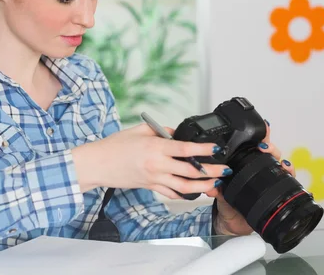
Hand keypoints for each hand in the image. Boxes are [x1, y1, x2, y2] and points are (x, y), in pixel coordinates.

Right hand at [72, 123, 231, 197]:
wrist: (98, 164)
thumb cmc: (115, 146)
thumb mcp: (139, 130)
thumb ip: (161, 130)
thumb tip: (176, 133)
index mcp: (155, 147)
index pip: (185, 148)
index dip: (204, 149)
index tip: (217, 148)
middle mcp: (157, 164)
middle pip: (190, 171)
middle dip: (211, 171)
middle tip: (225, 170)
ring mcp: (154, 178)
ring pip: (185, 186)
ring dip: (203, 186)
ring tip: (216, 184)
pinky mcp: (151, 187)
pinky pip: (172, 192)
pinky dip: (185, 193)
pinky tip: (196, 192)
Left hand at [205, 121, 295, 235]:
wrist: (233, 222)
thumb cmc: (227, 203)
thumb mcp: (219, 194)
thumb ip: (215, 189)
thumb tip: (211, 186)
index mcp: (243, 163)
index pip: (253, 145)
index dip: (260, 134)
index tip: (264, 126)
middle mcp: (257, 168)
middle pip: (268, 150)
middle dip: (269, 145)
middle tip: (264, 146)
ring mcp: (268, 177)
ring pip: (279, 161)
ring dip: (279, 157)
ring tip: (276, 158)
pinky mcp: (276, 189)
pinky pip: (286, 178)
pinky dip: (289, 172)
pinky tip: (286, 169)